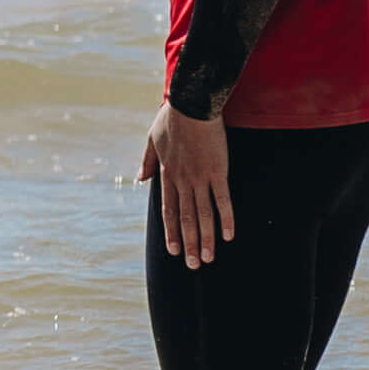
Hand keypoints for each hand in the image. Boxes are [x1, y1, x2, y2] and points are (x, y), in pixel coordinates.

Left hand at [142, 105, 235, 268]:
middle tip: (192, 265)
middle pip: (186, 218)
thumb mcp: (151, 139)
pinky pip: (222, 200)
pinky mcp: (217, 171)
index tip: (173, 250)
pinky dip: (225, 218)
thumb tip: (139, 178)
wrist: (191, 104)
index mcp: (167, 174)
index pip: (168, 210)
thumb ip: (146, 161)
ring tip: (208, 258)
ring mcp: (200, 177)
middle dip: (189, 243)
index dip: (172, 231)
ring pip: (203, 214)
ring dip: (206, 238)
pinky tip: (229, 236)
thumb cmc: (172, 118)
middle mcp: (182, 181)